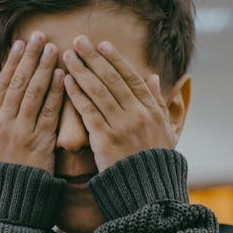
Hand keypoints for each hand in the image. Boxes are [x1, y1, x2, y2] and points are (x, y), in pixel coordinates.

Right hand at [0, 32, 64, 172]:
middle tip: (39, 36)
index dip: (12, 62)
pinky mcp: (39, 141)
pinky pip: (48, 111)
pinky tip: (62, 75)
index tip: (20, 43)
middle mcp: (3, 122)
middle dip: (29, 57)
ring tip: (53, 48)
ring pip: (32, 92)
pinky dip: (55, 91)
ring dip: (43, 68)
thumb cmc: (2, 170)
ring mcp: (21, 131)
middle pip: (17, 82)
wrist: (8, 199)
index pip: (2, 84)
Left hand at [61, 36, 176, 170]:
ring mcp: (121, 126)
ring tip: (68, 55)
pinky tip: (66, 80)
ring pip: (98, 91)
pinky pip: (88, 111)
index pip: (131, 77)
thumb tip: (154, 77)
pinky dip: (77, 94)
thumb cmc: (156, 161)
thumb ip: (158, 102)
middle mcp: (137, 114)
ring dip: (81, 70)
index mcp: (152, 110)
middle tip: (78, 41)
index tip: (102, 44)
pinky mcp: (105, 140)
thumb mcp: (167, 130)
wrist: (149, 191)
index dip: (116, 59)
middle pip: (112, 79)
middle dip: (93, 58)